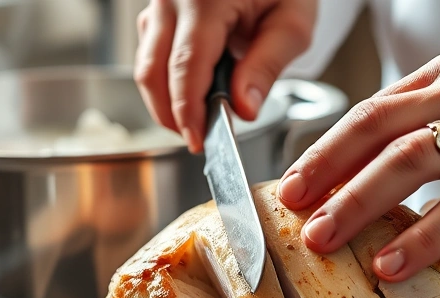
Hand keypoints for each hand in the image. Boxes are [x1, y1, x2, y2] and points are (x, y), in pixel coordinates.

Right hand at [135, 0, 316, 152]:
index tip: (198, 141)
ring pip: (147, 67)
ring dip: (168, 101)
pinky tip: (197, 92)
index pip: (186, 65)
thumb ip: (266, 66)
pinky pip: (151, 56)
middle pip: (154, 71)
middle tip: (200, 139)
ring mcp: (159, 5)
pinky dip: (168, 83)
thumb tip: (243, 110)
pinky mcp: (157, 14)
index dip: (188, 110)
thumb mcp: (292, 24)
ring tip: (202, 118)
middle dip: (172, 115)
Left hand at [278, 46, 439, 281]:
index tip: (290, 187)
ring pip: (415, 162)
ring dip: (361, 203)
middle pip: (379, 133)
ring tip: (327, 241)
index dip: (324, 151)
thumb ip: (426, 120)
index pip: (369, 113)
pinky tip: (395, 261)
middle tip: (294, 216)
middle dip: (328, 176)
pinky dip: (425, 234)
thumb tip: (365, 167)